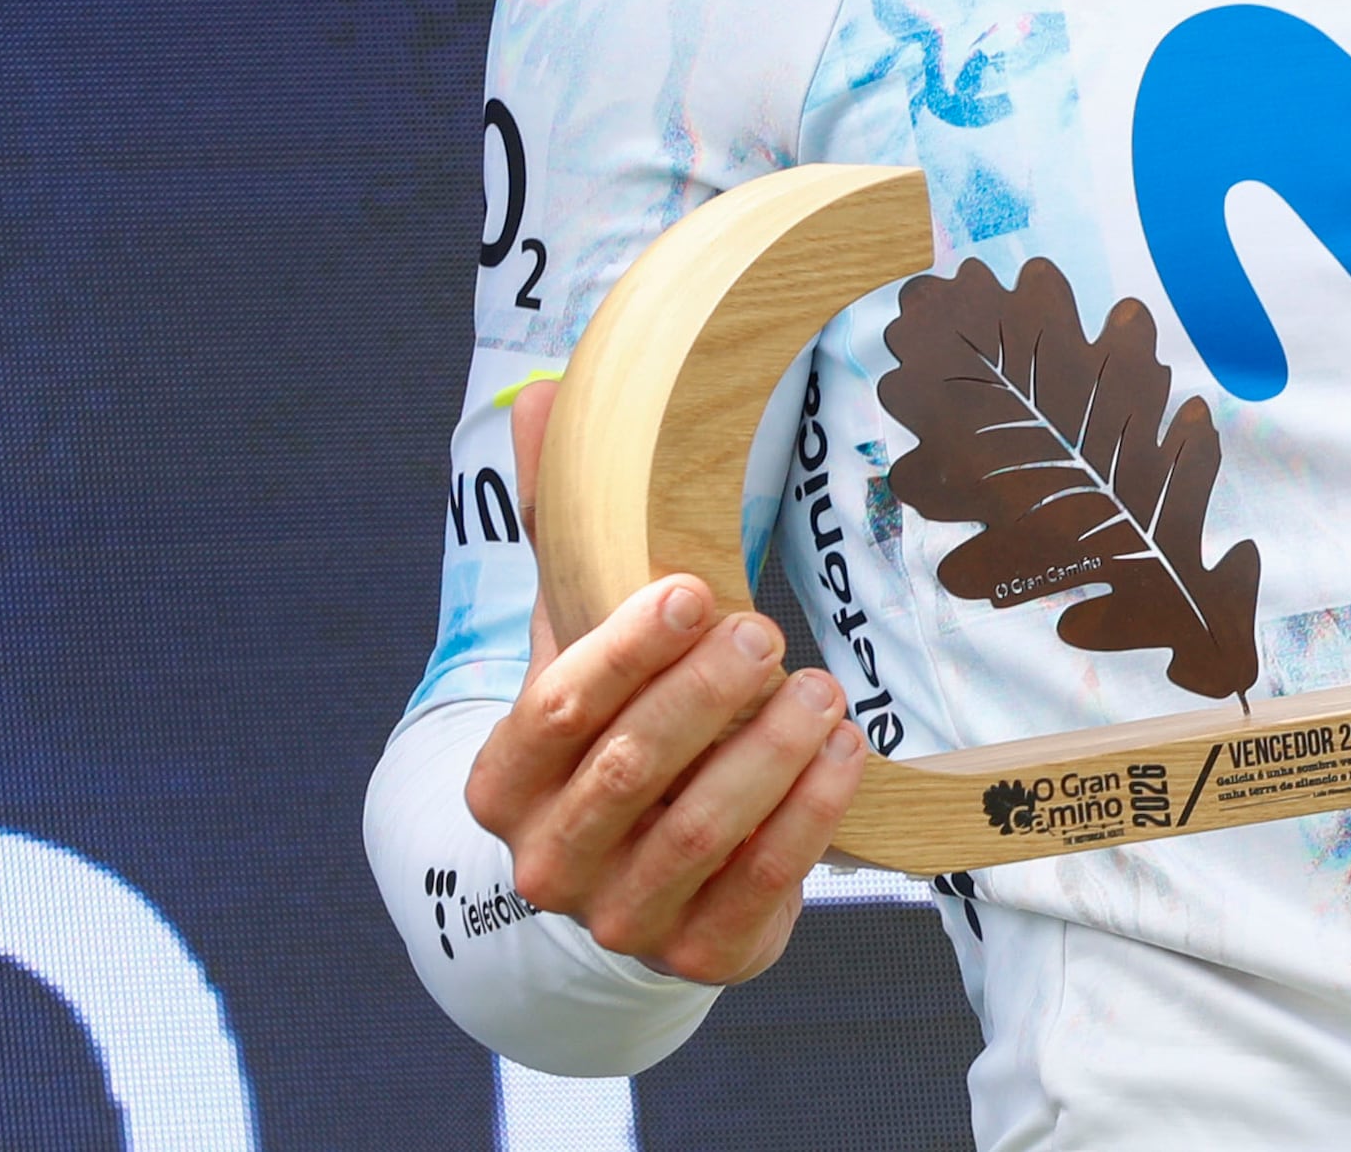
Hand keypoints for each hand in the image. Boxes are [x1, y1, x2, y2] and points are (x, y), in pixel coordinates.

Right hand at [461, 377, 870, 984]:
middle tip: (767, 631)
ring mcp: (622, 920)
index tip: (695, 591)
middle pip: (626, 772)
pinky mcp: (703, 955)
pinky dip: (810, 815)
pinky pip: (762, 888)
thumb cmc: (615, 725)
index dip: (626, 650)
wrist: (644, 873)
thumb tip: (545, 395)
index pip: (552, 711)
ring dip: (769, 752)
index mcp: (503, 782)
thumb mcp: (581, 631)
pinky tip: (846, 750)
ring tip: (820, 686)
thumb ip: (565, 522)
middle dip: (704, 695)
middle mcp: (547, 862)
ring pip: (699, 834)